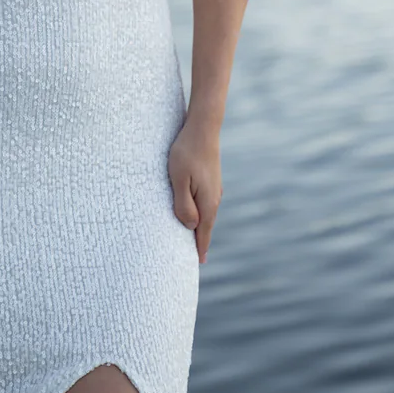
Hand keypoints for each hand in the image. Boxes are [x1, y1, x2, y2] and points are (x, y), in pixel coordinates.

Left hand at [167, 112, 222, 264]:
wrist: (203, 127)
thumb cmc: (186, 152)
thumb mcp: (179, 179)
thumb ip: (183, 205)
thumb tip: (190, 226)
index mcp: (208, 203)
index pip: (202, 233)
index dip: (198, 249)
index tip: (196, 265)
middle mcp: (214, 198)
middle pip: (205, 226)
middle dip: (198, 241)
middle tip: (193, 259)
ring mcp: (214, 188)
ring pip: (205, 213)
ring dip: (198, 226)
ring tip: (192, 239)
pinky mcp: (211, 179)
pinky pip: (205, 202)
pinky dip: (199, 212)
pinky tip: (194, 213)